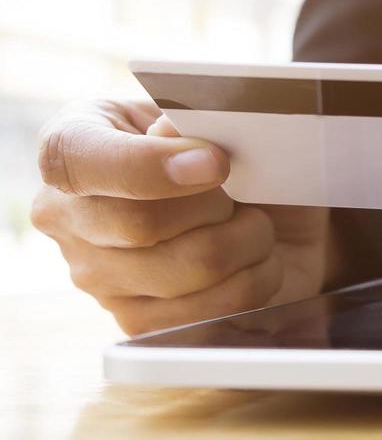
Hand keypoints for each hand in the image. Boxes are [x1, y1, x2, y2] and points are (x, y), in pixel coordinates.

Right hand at [30, 100, 333, 335]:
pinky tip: (255, 260)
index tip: (216, 163)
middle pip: (143, 224)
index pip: (82, 162)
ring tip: (256, 225)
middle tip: (241, 194)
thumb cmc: (213, 152)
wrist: (249, 205)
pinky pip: (215, 309)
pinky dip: (257, 278)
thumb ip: (186, 121)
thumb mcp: (198, 117)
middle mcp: (65, 217)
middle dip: (218, 205)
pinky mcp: (137, 322)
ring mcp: (95, 278)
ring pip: (193, 267)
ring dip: (250, 241)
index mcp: (70, 146)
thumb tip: (174, 138)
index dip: (153, 165)